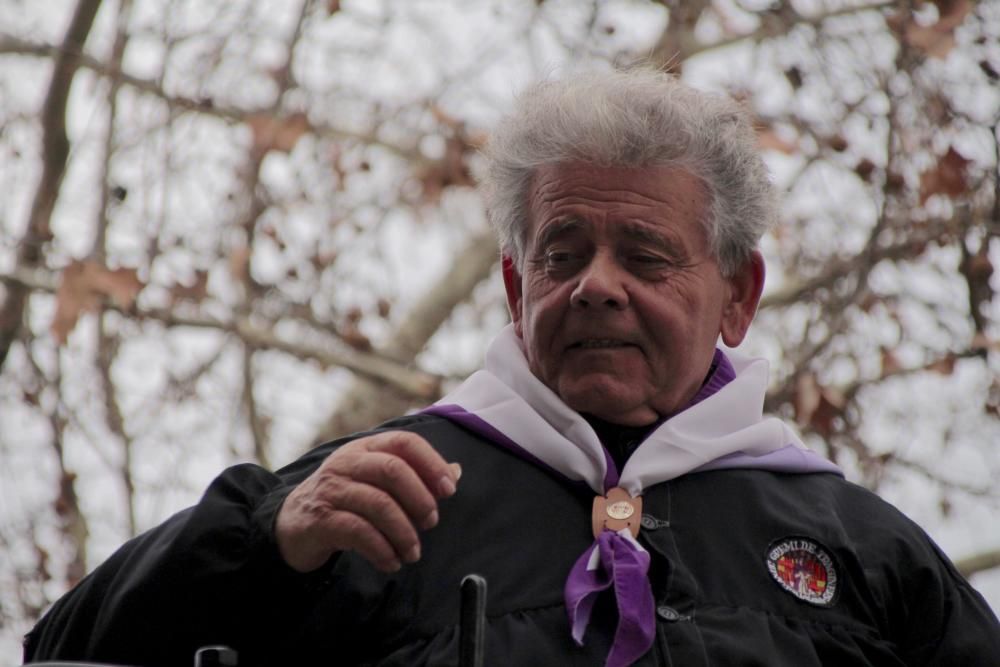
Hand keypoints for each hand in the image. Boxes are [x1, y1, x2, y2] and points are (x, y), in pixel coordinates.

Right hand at [276, 431, 460, 572]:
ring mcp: (331, 489)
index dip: (432, 463)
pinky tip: (392, 562)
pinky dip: (382, 550)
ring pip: (378, 503)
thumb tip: (455, 472)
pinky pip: (358, 532)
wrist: (291, 524)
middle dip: (420, 498)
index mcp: (366, 449)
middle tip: (431, 523)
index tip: (449, 490)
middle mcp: (347, 463)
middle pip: (393, 469)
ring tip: (413, 553)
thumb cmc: (343, 501)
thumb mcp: (375, 481)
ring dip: (404, 532)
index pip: (405, 442)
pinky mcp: (320, 519)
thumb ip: (413, 474)